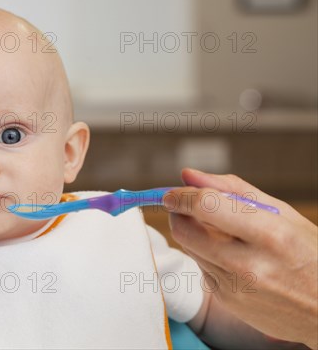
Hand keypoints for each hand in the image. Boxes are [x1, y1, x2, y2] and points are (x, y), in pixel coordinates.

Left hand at [164, 168, 317, 348]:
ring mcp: (235, 287)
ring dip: (194, 233)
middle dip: (178, 214)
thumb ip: (232, 189)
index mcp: (270, 235)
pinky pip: (201, 267)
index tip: (172, 193)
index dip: (181, 196)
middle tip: (186, 206)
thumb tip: (188, 175)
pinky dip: (208, 255)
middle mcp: (249, 264)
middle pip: (184, 231)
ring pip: (189, 248)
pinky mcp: (226, 301)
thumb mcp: (282, 213)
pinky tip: (235, 257)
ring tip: (224, 232)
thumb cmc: (309, 254)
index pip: (205, 206)